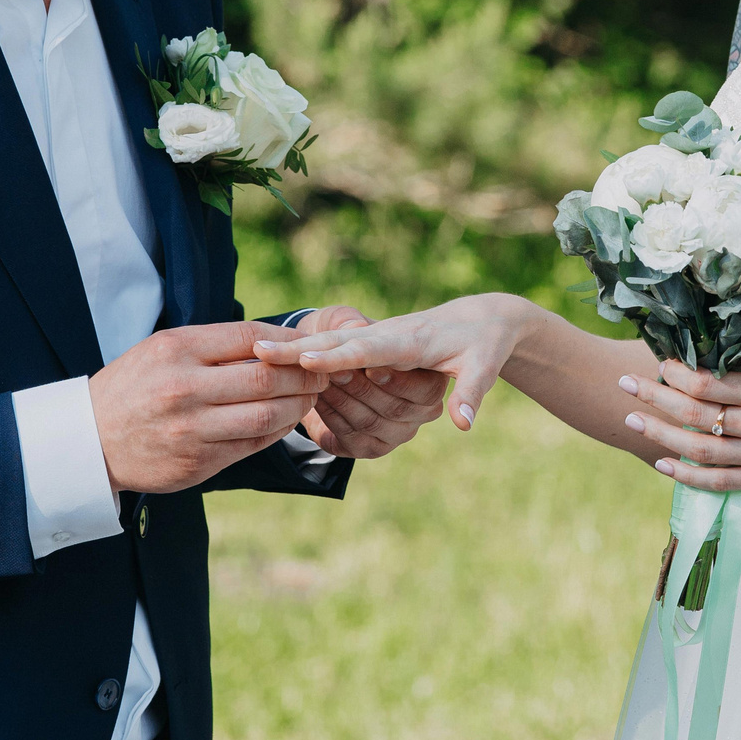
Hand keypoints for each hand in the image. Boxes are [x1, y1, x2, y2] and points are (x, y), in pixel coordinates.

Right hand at [88, 320, 330, 494]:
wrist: (91, 440)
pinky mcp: (197, 463)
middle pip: (266, 379)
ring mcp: (191, 430)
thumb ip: (214, 345)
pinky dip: (276, 431)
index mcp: (177, 350)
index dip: (286, 342)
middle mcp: (184, 389)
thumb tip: (276, 342)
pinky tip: (284, 420)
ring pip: (266, 416)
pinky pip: (252, 445)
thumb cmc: (135, 386)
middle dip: (303, 376)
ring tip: (308, 397)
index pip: (249, 337)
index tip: (304, 346)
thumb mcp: (163, 349)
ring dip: (297, 406)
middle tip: (322, 373)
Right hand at [256, 293, 534, 432]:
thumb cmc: (483, 343)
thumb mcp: (485, 364)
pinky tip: (277, 358)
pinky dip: (305, 349)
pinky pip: (333, 345)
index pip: (369, 349)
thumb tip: (464, 424)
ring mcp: (375, 336)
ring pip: (329, 339)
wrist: (481, 316)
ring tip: (255, 351)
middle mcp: (387, 334)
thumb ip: (472, 392)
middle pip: (336, 340)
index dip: (338, 356)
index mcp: (412, 341)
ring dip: (294, 346)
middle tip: (258, 349)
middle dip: (298, 346)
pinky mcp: (370, 341)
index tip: (307, 358)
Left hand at [285, 306, 448, 457]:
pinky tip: (315, 398)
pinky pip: (349, 437)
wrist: (326, 362)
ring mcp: (395, 435)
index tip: (370, 367)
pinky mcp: (367, 448)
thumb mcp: (347, 322)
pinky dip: (330, 416)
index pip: (421, 389)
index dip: (395, 380)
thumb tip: (354, 328)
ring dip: (341, 400)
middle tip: (334, 371)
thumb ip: (354, 324)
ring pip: (368, 423)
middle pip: (393, 408)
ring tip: (319, 381)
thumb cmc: (347, 335)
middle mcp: (419, 414)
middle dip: (360, 388)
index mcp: (430, 382)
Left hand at [619, 360, 740, 491]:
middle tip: (625, 384)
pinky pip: (722, 482)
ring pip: (702, 450)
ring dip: (662, 434)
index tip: (658, 361)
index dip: (677, 373)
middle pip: (696, 414)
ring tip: (633, 419)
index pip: (709, 383)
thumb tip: (709, 355)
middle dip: (656, 397)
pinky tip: (663, 463)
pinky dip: (689, 476)